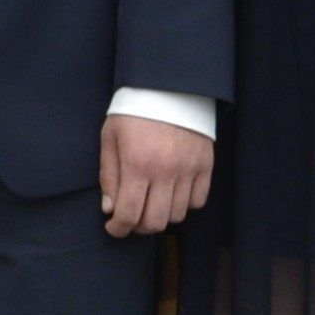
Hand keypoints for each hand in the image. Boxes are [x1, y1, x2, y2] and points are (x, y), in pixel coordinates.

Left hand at [99, 114, 213, 237]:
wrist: (168, 86)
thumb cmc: (133, 112)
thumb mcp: (110, 138)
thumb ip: (108, 176)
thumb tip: (109, 209)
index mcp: (137, 163)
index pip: (129, 214)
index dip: (118, 228)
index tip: (114, 227)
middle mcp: (165, 170)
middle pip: (155, 222)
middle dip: (138, 226)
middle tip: (132, 217)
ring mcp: (189, 168)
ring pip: (177, 215)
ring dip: (161, 215)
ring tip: (151, 202)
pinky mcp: (205, 164)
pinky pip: (198, 201)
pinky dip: (184, 203)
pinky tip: (172, 193)